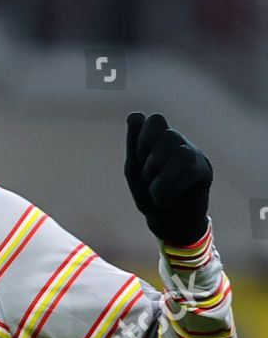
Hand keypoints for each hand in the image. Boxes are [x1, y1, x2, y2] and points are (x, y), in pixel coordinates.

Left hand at [124, 113, 212, 246]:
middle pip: (168, 135)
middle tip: (149, 176)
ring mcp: (192, 154)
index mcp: (158, 139)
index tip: (139, 157)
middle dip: (153, 160)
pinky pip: (190, 172)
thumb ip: (133, 144)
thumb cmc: (149, 194)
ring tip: (156, 193)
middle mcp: (177, 142)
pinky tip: (166, 200)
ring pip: (180, 153)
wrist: (168, 222)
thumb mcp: (135, 170)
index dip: (143, 137)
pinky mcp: (203, 170)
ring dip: (162, 179)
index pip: (154, 120)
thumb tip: (134, 115)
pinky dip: (172, 189)